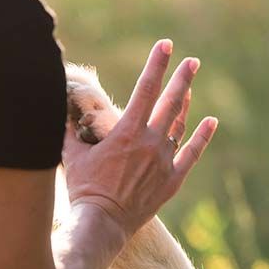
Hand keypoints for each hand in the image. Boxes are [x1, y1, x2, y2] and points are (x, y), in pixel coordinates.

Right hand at [62, 39, 217, 238]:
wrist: (102, 222)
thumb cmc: (83, 187)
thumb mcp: (71, 152)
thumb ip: (70, 127)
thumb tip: (58, 106)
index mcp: (127, 132)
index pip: (145, 88)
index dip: (156, 64)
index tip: (166, 45)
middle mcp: (150, 143)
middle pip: (170, 103)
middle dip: (182, 79)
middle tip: (192, 62)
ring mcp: (164, 162)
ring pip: (180, 126)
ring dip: (186, 105)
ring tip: (190, 88)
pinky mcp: (172, 181)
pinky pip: (191, 154)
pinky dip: (201, 137)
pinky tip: (210, 122)